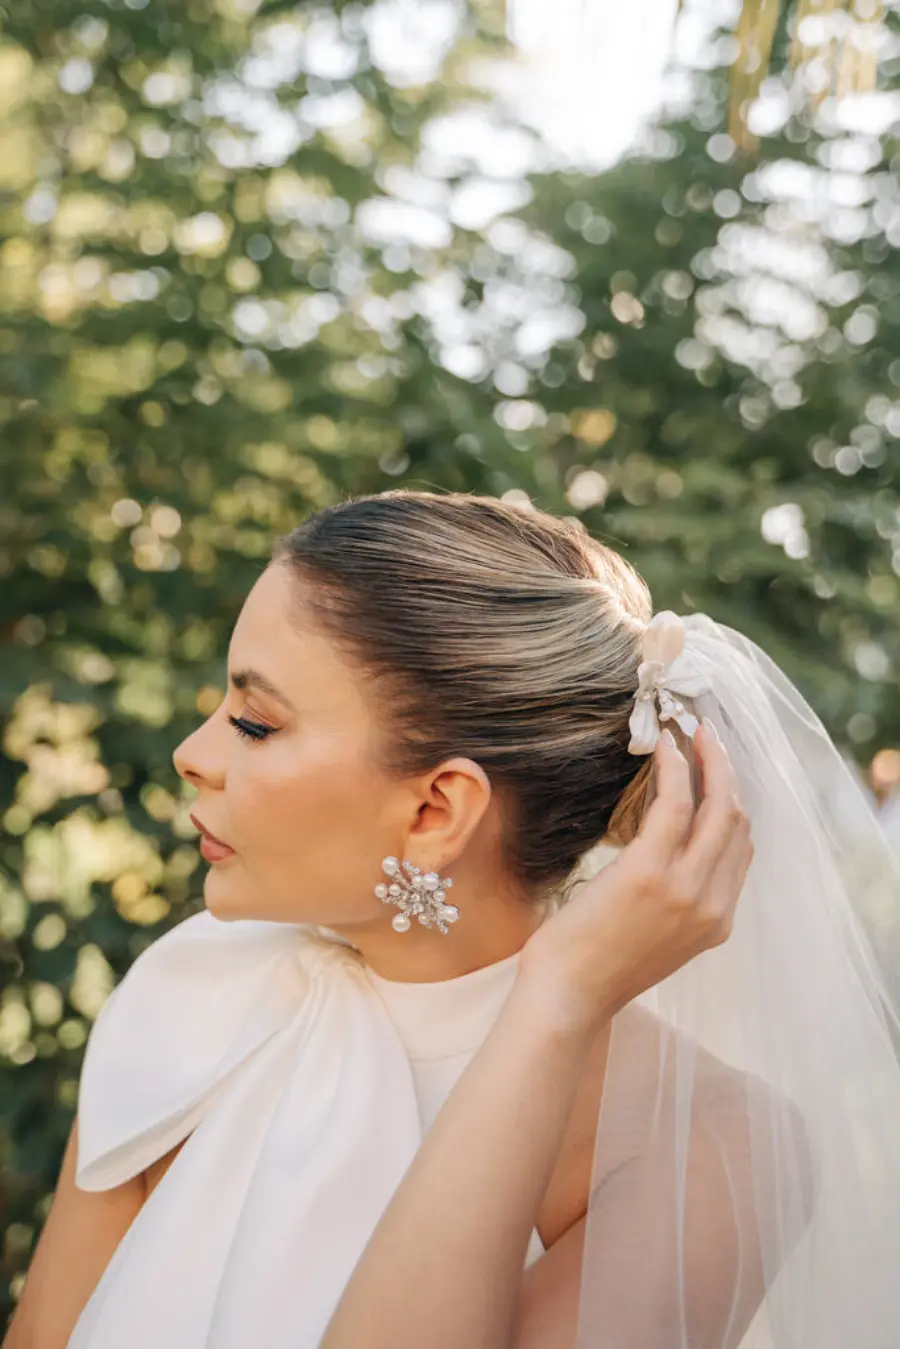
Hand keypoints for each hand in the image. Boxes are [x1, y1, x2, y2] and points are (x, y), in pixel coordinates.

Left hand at [518, 721, 753, 1034]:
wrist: (569, 997)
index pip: (741, 849)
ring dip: (708, 761)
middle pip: (737, 821)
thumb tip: (667, 854)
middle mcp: (712, 905)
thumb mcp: (655, 936)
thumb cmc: (596, 965)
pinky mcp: (651, 873)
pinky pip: (675, 805)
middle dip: (727, 772)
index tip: (717, 771)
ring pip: (717, 808)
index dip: (732, 802)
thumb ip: (675, 900)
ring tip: (692, 732)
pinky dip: (674, 769)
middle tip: (709, 736)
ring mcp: (687, 890)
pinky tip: (664, 748)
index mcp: (717, 922)